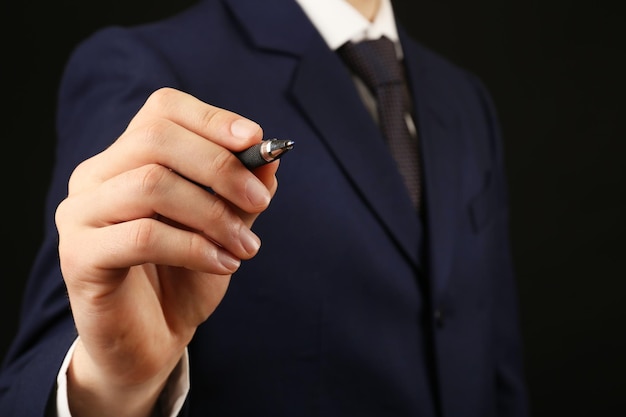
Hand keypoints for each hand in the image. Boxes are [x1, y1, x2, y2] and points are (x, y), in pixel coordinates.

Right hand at [55, 88, 278, 415]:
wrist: (151, 339)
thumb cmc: (185, 276)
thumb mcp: (225, 227)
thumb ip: (242, 191)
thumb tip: (269, 156)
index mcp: (127, 158)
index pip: (162, 110)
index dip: (211, 117)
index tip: (254, 139)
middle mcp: (95, 176)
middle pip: (155, 138)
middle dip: (220, 167)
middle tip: (261, 202)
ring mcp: (80, 214)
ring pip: (151, 185)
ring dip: (213, 214)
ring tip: (247, 246)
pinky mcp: (79, 256)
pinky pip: (143, 235)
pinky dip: (194, 247)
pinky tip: (223, 264)